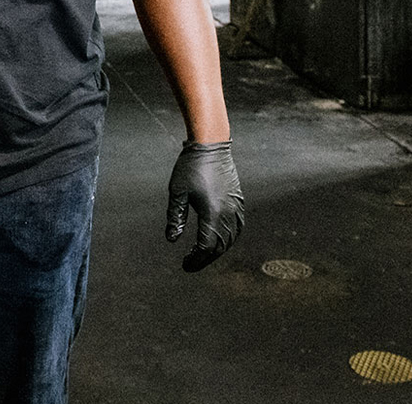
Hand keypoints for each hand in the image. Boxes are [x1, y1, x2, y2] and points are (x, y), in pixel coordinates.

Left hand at [166, 140, 243, 271]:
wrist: (211, 146)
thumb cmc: (191, 167)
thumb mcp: (177, 192)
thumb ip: (175, 217)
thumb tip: (172, 239)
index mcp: (212, 213)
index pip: (206, 246)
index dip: (196, 259)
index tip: (185, 265)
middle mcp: (228, 213)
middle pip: (220, 246)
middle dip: (205, 258)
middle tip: (191, 263)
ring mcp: (236, 207)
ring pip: (231, 239)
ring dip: (217, 250)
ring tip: (202, 253)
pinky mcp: (239, 201)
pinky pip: (238, 227)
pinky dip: (229, 238)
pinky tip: (220, 239)